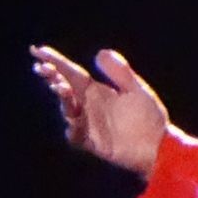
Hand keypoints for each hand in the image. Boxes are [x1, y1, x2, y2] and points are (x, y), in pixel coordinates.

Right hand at [29, 45, 169, 178]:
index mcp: (96, 89)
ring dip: (64, 100)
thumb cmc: (150, 117)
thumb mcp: (137, 90)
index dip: (54, 60)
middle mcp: (88, 105)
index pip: (70, 72)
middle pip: (63, 88)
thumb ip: (121, 73)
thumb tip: (100, 53)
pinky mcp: (93, 143)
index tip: (37, 51)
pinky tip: (74, 121)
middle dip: (52, 77)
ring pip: (67, 110)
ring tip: (64, 89)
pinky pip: (76, 136)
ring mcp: (89, 124)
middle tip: (45, 70)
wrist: (160, 146)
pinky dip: (73, 129)